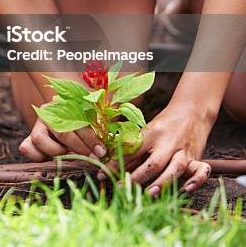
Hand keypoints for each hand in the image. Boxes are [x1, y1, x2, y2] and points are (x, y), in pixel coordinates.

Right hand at [19, 108, 107, 161]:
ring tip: (71, 157)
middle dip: (79, 148)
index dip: (91, 138)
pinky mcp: (28, 140)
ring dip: (57, 152)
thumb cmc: (81, 120)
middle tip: (93, 158)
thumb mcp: (91, 119)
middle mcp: (47, 113)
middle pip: (61, 132)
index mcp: (63, 104)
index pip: (77, 121)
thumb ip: (99, 127)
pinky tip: (54, 160)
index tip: (101, 151)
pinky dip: (38, 157)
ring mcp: (36, 126)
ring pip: (38, 139)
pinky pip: (26, 148)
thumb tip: (111, 142)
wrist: (64, 117)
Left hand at [99, 102, 214, 195]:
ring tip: (149, 193)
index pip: (131, 150)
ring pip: (175, 168)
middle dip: (137, 177)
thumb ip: (132, 147)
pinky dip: (196, 180)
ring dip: (163, 182)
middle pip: (153, 162)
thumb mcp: (146, 130)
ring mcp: (183, 151)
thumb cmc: (164, 124)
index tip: (102, 173)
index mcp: (151, 133)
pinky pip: (201, 170)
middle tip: (122, 188)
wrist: (192, 110)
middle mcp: (167, 142)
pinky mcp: (197, 157)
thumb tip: (109, 161)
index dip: (116, 162)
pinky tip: (187, 189)